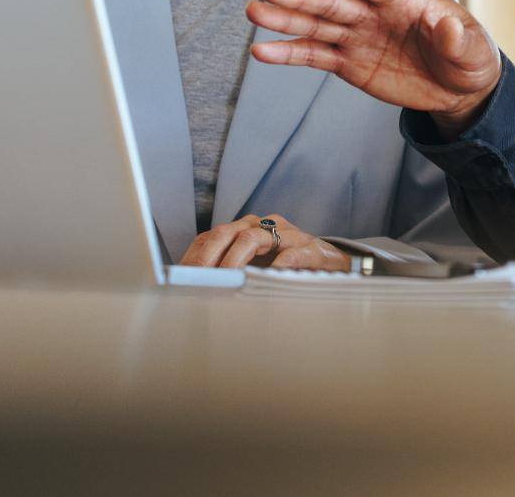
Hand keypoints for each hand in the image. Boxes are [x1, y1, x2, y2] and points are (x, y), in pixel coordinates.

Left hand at [178, 213, 350, 270]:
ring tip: (225, 280)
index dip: (196, 256)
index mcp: (246, 228)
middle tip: (199, 280)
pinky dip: (275, 264)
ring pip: (252, 239)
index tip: (182, 277)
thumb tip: (196, 290)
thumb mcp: (256, 266)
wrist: (332, 263)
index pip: (213, 236)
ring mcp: (286, 233)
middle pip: (227, 233)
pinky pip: (290, 252)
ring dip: (234, 261)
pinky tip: (266, 278)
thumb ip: (230, 272)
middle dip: (209, 257)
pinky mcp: (309, 247)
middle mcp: (262, 225)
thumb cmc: (287, 266)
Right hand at [245, 0, 502, 134]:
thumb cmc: (471, 59)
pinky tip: (261, 51)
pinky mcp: (347, 61)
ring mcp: (357, 35)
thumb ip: (460, 40)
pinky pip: (314, 56)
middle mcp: (374, 12)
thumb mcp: (476, 52)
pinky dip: (288, 53)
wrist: (458, 89)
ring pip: (316, 24)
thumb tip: (447, 27)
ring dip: (285, 19)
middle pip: (333, 0)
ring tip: (253, 12)